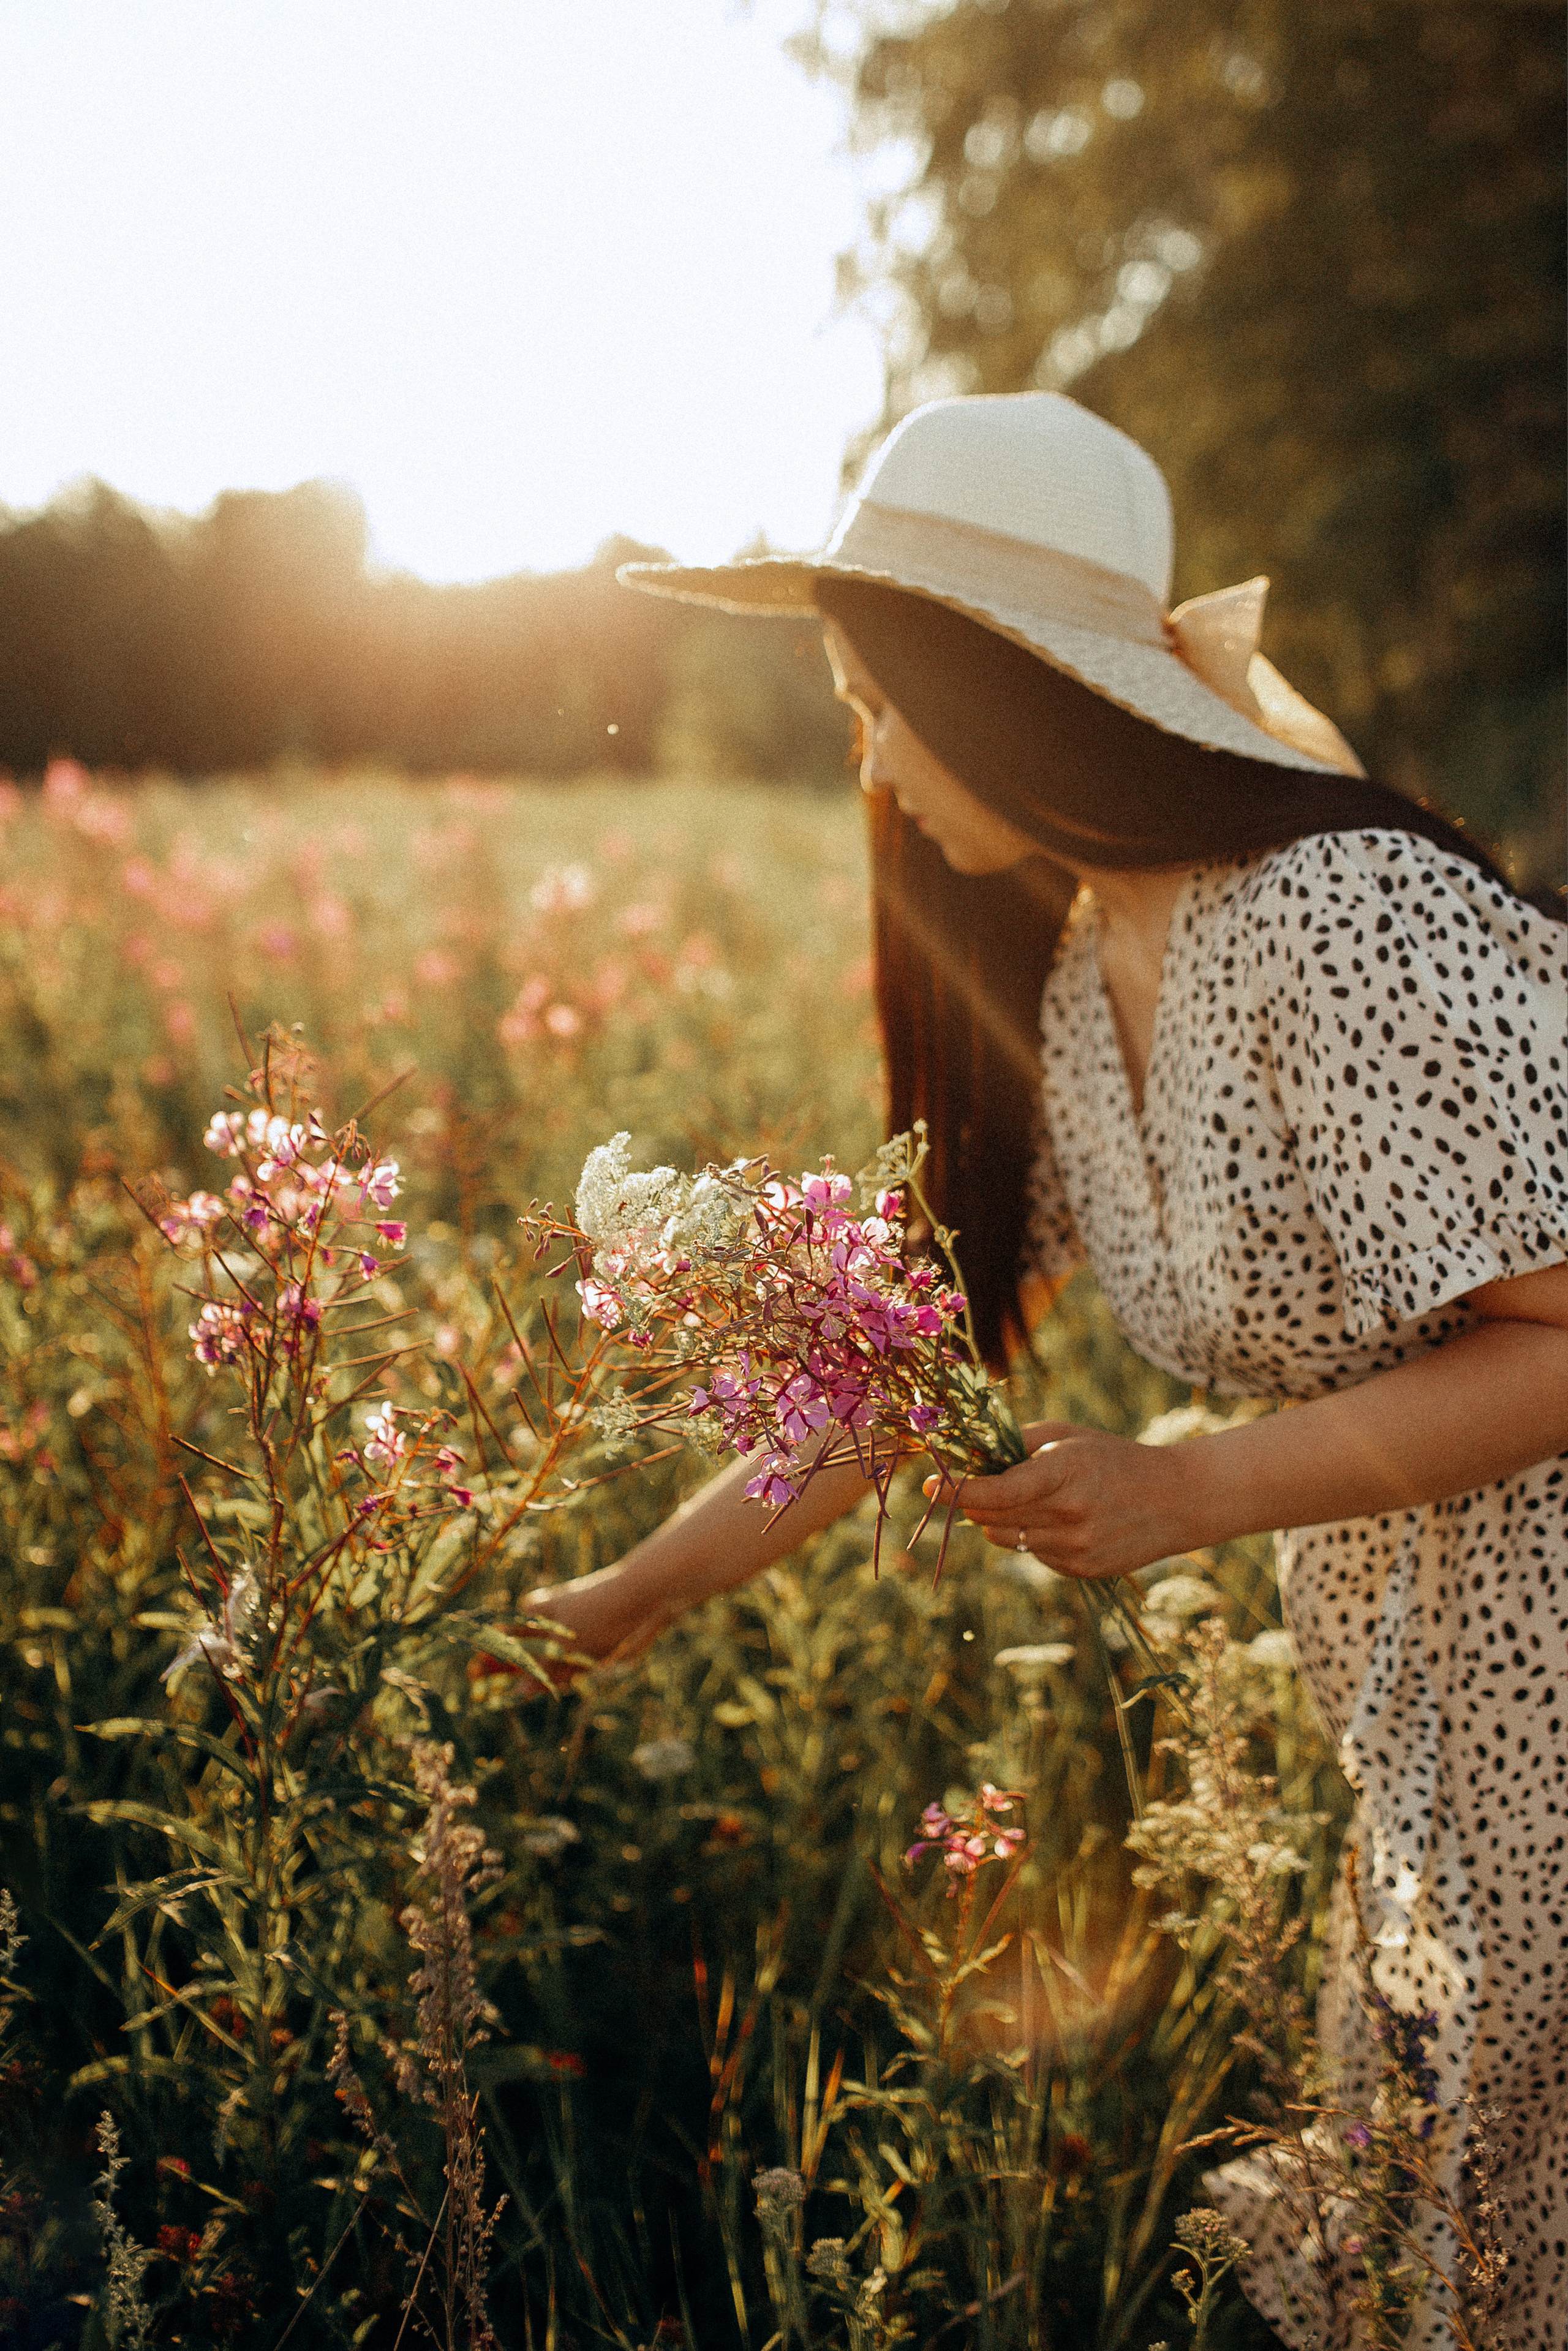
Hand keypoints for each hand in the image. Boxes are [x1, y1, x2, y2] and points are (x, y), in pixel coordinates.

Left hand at [923, 1421, 1188, 1581]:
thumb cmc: (1113, 1458)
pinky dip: (1030, 1536)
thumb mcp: (1068, 1436)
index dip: (955, 1490)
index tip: (929, 1484)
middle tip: (971, 1484)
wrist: (1175, 1500)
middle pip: (990, 1518)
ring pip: (1004, 1539)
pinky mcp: (1081, 1570)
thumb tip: (967, 1458)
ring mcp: (1076, 1548)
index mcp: (1065, 1472)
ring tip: (1031, 1497)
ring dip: (1000, 1519)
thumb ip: (1017, 1443)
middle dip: (972, 1501)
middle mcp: (1070, 1514)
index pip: (995, 1492)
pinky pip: (1031, 1553)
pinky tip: (1061, 1520)